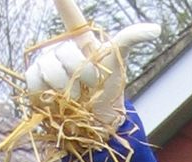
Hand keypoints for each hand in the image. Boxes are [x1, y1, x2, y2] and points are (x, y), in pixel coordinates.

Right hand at [25, 0, 160, 128]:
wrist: (97, 119)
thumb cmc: (108, 88)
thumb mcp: (119, 60)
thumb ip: (131, 38)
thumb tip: (157, 28)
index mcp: (80, 39)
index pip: (70, 15)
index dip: (63, 2)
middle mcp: (60, 47)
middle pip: (68, 55)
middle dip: (84, 76)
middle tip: (91, 87)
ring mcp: (46, 62)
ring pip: (52, 69)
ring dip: (69, 90)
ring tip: (78, 98)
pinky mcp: (35, 80)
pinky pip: (36, 80)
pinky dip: (47, 93)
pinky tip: (57, 98)